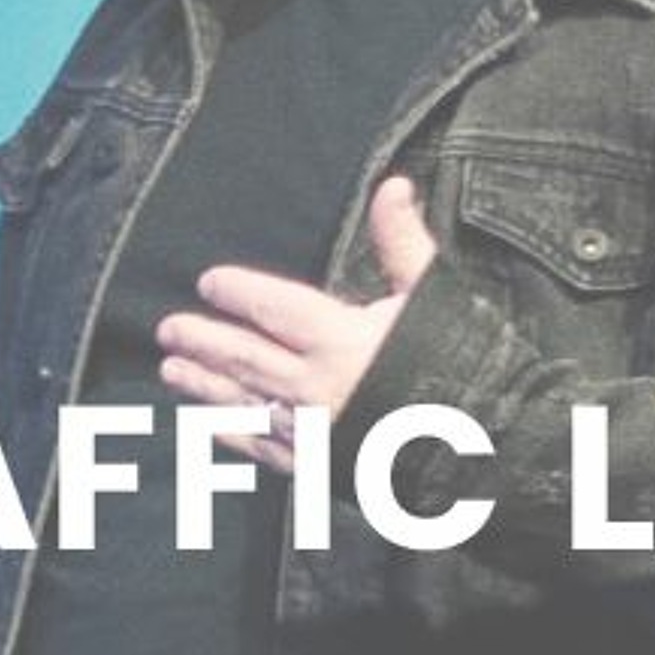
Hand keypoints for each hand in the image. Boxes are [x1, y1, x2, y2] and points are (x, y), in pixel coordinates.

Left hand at [157, 174, 437, 468]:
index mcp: (340, 340)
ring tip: (171, 370)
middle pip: (245, 357)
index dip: (237, 293)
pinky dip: (230, 434)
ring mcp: (312, 433)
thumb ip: (403, 242)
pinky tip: (206, 423)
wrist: (485, 452)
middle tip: (169, 329)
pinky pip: (262, 449)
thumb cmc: (463, 365)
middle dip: (204, 340)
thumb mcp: (434, 296)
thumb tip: (391, 184)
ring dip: (204, 386)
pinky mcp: (318, 470)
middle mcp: (314, 387)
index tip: (210, 282)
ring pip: (243, 403)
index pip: (273, 308)